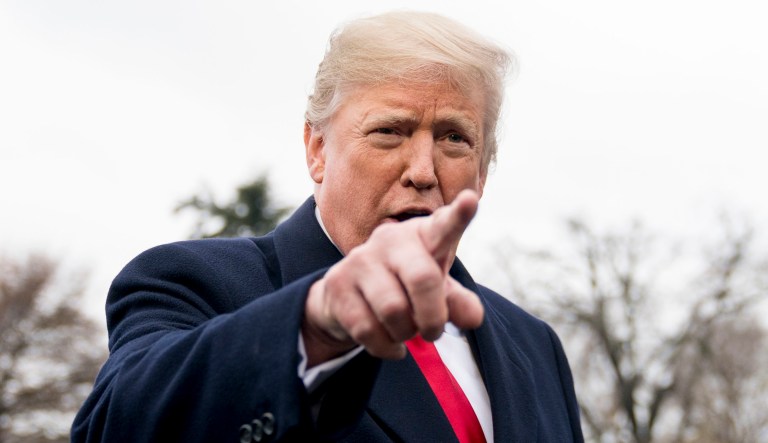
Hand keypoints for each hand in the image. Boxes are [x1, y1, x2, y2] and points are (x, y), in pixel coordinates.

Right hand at [302, 190, 484, 366]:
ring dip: (406, 333)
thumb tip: (473, 318)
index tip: (471, 201)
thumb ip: (458, 303)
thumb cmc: (403, 288)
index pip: (443, 225)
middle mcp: (390, 239)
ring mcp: (360, 259)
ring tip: (405, 331)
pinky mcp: (337, 283)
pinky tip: (389, 342)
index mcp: (423, 235)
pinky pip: (368, 329)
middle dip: (433, 317)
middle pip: (423, 279)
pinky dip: (386, 347)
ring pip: (393, 310)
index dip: (459, 215)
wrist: (347, 298)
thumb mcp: (437, 293)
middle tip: (434, 332)